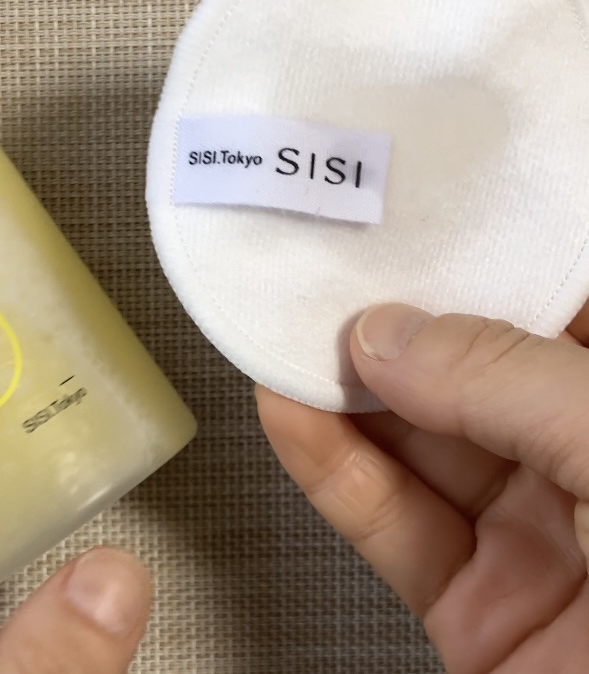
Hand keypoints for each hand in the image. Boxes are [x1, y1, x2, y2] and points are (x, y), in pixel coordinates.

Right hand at [257, 303, 588, 673]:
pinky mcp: (472, 610)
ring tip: (290, 342)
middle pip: (469, 378)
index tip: (408, 241)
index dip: (478, 266)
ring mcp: (530, 542)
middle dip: (395, 333)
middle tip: (332, 287)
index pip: (551, 309)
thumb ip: (510, 380)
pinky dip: (330, 470)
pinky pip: (389, 524)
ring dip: (342, 397)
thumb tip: (393, 337)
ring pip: (414, 448)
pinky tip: (290, 415)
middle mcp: (582, 470)